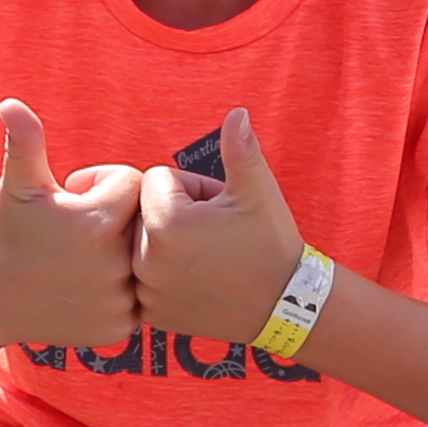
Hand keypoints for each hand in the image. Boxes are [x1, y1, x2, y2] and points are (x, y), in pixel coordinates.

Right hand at [0, 100, 146, 355]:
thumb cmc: (9, 232)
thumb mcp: (19, 185)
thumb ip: (25, 141)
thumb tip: (10, 102)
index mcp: (98, 221)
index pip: (132, 185)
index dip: (103, 187)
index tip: (75, 200)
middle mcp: (115, 263)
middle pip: (142, 225)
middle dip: (117, 223)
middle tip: (80, 234)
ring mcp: (118, 299)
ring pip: (143, 263)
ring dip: (122, 258)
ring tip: (83, 261)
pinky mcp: (118, 327)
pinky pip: (139, 299)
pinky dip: (121, 293)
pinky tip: (87, 290)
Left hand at [132, 107, 311, 344]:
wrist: (286, 305)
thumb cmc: (272, 242)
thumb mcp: (258, 191)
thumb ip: (239, 148)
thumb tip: (237, 112)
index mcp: (167, 224)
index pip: (157, 180)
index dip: (193, 188)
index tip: (218, 210)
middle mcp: (147, 261)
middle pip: (146, 212)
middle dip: (175, 214)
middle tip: (214, 232)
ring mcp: (147, 292)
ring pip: (141, 244)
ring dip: (166, 244)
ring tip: (207, 256)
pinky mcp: (150, 314)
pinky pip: (142, 277)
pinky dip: (162, 275)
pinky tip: (196, 280)